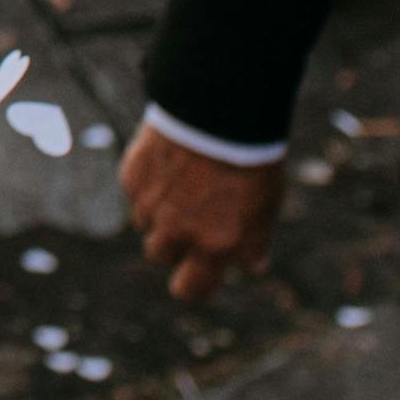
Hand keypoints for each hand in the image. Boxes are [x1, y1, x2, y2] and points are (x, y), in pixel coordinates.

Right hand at [121, 122, 283, 301]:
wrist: (220, 110)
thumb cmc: (251, 157)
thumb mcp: (266, 206)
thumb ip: (253, 241)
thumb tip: (252, 265)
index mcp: (220, 247)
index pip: (191, 289)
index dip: (191, 286)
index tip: (194, 276)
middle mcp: (182, 234)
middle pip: (161, 256)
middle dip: (171, 248)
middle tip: (182, 228)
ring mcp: (153, 208)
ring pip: (146, 223)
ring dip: (159, 211)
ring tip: (182, 179)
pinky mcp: (132, 181)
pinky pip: (136, 192)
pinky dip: (149, 183)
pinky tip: (170, 160)